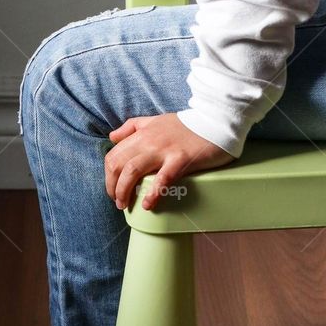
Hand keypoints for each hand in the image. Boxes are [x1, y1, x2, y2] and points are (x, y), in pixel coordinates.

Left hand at [104, 112, 233, 211]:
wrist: (217, 121)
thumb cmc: (188, 124)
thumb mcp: (156, 120)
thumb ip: (133, 126)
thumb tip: (112, 137)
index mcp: (143, 132)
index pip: (114, 154)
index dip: (108, 174)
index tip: (113, 187)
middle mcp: (149, 141)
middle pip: (118, 164)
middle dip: (112, 186)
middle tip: (117, 201)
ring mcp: (164, 150)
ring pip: (133, 171)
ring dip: (124, 191)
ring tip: (125, 205)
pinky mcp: (181, 160)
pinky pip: (162, 179)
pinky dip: (152, 193)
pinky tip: (148, 204)